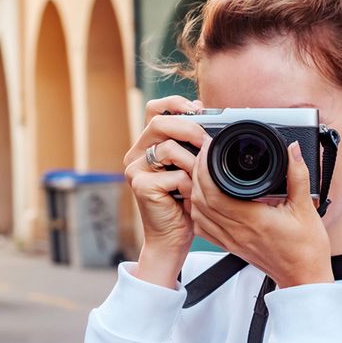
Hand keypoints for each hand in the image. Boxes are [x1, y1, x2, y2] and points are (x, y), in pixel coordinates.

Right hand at [123, 96, 206, 287]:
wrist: (172, 239)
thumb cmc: (184, 203)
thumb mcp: (190, 165)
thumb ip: (190, 141)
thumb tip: (201, 109)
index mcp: (146, 145)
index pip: (154, 109)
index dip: (175, 104)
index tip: (198, 110)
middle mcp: (136, 155)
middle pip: (158, 122)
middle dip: (189, 128)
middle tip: (206, 141)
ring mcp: (135, 170)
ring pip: (168, 147)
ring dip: (192, 163)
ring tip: (198, 181)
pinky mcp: (140, 186)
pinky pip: (174, 174)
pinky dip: (189, 185)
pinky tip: (189, 198)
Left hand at [190, 141, 332, 287]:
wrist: (303, 276)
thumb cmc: (306, 248)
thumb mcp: (306, 207)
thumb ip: (298, 175)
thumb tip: (292, 150)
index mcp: (253, 219)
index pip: (215, 192)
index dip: (205, 168)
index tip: (209, 149)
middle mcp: (237, 231)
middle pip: (200, 200)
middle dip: (197, 173)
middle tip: (204, 154)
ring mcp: (231, 240)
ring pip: (198, 213)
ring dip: (195, 191)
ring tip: (201, 172)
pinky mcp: (230, 246)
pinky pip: (203, 229)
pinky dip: (197, 211)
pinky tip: (203, 200)